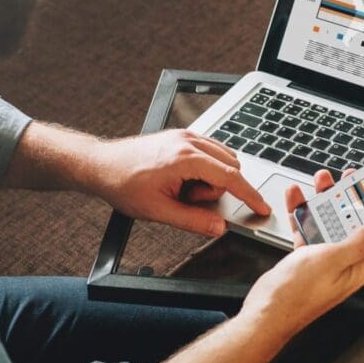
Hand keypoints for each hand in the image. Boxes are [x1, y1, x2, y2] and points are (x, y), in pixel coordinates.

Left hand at [88, 129, 269, 235]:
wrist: (101, 165)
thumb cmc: (124, 184)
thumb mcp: (158, 211)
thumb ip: (192, 220)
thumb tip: (219, 227)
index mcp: (185, 158)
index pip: (230, 177)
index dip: (249, 195)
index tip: (262, 207)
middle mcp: (189, 141)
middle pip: (229, 168)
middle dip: (215, 189)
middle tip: (187, 199)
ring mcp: (186, 135)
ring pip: (222, 159)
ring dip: (210, 178)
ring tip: (181, 189)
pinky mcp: (182, 136)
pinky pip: (211, 151)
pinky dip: (206, 168)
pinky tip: (183, 179)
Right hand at [241, 170, 363, 334]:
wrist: (264, 313)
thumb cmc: (296, 296)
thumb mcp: (331, 262)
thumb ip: (358, 243)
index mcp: (362, 265)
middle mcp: (349, 260)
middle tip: (360, 179)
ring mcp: (328, 257)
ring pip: (336, 221)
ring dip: (331, 200)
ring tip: (325, 181)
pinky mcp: (309, 255)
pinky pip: (311, 226)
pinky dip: (305, 211)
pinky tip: (297, 197)